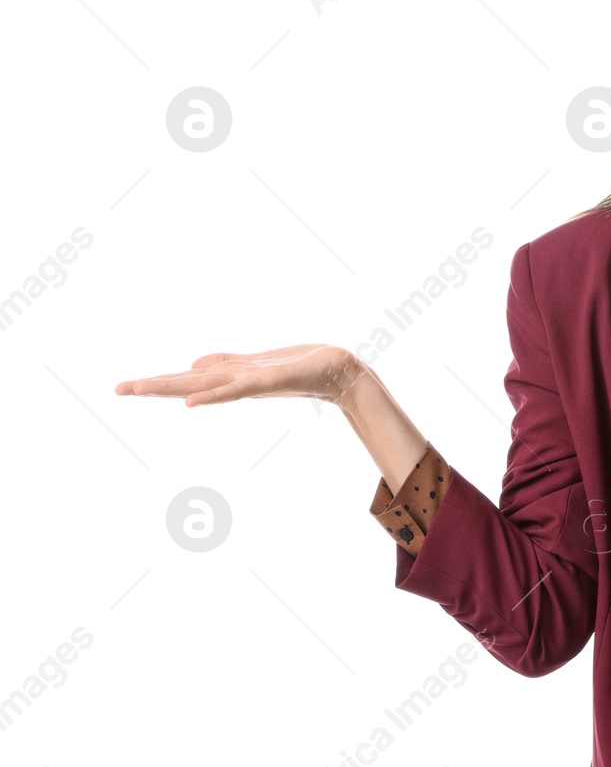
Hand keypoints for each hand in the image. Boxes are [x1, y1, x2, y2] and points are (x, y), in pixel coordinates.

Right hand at [114, 344, 362, 408]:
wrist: (337, 372)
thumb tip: (192, 365)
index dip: (156, 382)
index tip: (123, 387)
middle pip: (187, 383)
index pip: (186, 378)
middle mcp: (234, 381)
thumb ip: (225, 364)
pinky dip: (214, 396)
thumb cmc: (299, 367)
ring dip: (172, 389)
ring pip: (204, 386)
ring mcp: (249, 382)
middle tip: (116, 391)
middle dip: (152, 387)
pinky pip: (236, 390)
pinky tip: (191, 403)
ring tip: (140, 390)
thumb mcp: (255, 363)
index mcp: (229, 376)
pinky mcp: (268, 381)